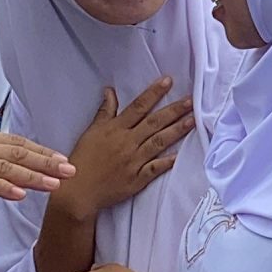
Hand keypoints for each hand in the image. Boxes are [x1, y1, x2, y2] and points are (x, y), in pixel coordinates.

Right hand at [0, 131, 72, 202]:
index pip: (13, 143)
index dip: (39, 151)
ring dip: (33, 175)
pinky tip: (20, 194)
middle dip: (46, 161)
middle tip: (72, 169)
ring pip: (5, 166)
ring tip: (56, 183)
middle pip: (16, 151)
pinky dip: (3, 186)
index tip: (62, 159)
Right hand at [54, 82, 194, 218]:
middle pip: (154, 122)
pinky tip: (181, 154)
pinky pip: (155, 168)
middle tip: (191, 100)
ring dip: (177, 130)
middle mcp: (127, 142)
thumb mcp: (92, 131)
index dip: (154, 93)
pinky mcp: (137, 179)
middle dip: (174, 110)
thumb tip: (109, 91)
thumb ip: (105, 111)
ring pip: (158, 142)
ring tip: (193, 120)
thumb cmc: (83, 159)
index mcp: (116, 129)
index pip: (138, 107)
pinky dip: (168, 161)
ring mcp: (133, 161)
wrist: (78, 190)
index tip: (168, 81)